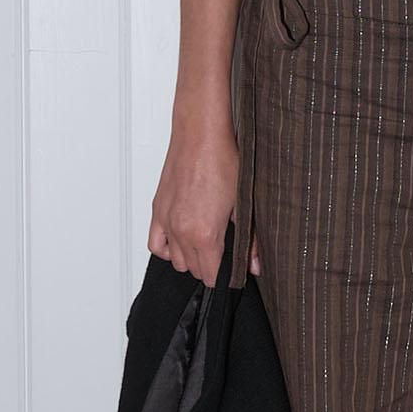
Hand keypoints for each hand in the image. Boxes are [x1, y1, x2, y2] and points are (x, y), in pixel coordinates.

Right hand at [148, 124, 259, 287]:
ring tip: (206, 244)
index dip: (224, 277)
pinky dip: (167, 248)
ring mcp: (166, 221)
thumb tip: (256, 266)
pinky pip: (156, 244)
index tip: (234, 270)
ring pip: (175, 260)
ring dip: (190, 258)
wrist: (200, 134)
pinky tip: (181, 240)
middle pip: (193, 270)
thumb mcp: (244, 204)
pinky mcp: (158, 210)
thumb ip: (250, 241)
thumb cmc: (223, 161)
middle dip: (209, 267)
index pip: (210, 275)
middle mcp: (180, 231)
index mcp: (204, 234)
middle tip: (225, 253)